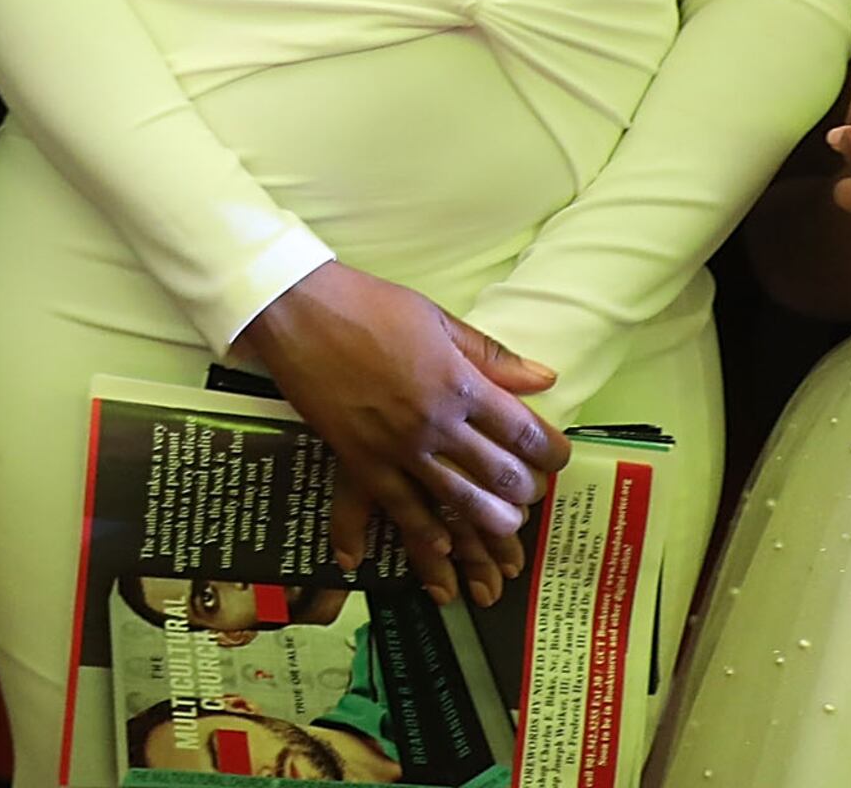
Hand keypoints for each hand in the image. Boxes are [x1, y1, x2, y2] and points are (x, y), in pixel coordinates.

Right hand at [231, 262, 568, 609]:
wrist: (296, 309)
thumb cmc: (367, 304)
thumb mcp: (437, 318)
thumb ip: (492, 354)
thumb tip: (544, 379)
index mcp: (459, 381)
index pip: (526, 432)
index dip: (551, 453)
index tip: (555, 458)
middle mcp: (435, 421)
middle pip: (500, 475)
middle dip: (526, 491)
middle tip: (529, 490)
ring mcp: (397, 446)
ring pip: (458, 503)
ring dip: (490, 522)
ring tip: (503, 524)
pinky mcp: (361, 461)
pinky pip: (399, 509)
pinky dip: (425, 535)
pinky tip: (443, 546)